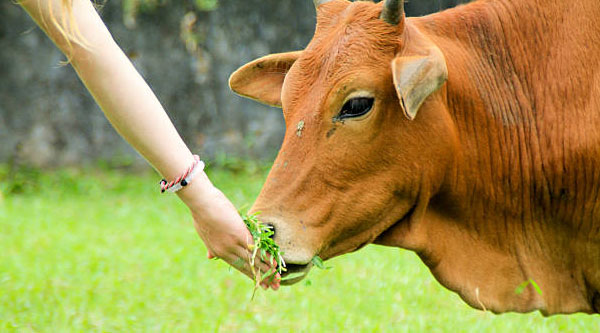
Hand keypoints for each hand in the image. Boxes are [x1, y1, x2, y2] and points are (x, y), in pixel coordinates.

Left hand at [177, 172, 280, 289]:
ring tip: (278, 278)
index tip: (261, 284)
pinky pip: (255, 249)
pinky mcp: (239, 234)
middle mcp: (227, 251)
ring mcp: (233, 243)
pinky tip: (274, 263)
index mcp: (219, 252)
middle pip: (248, 267)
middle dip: (263, 277)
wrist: (202, 203)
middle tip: (274, 287)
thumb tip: (209, 257)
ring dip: (268, 269)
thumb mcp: (204, 235)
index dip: (252, 276)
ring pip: (254, 260)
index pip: (239, 267)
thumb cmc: (202, 215)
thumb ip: (210, 247)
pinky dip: (265, 256)